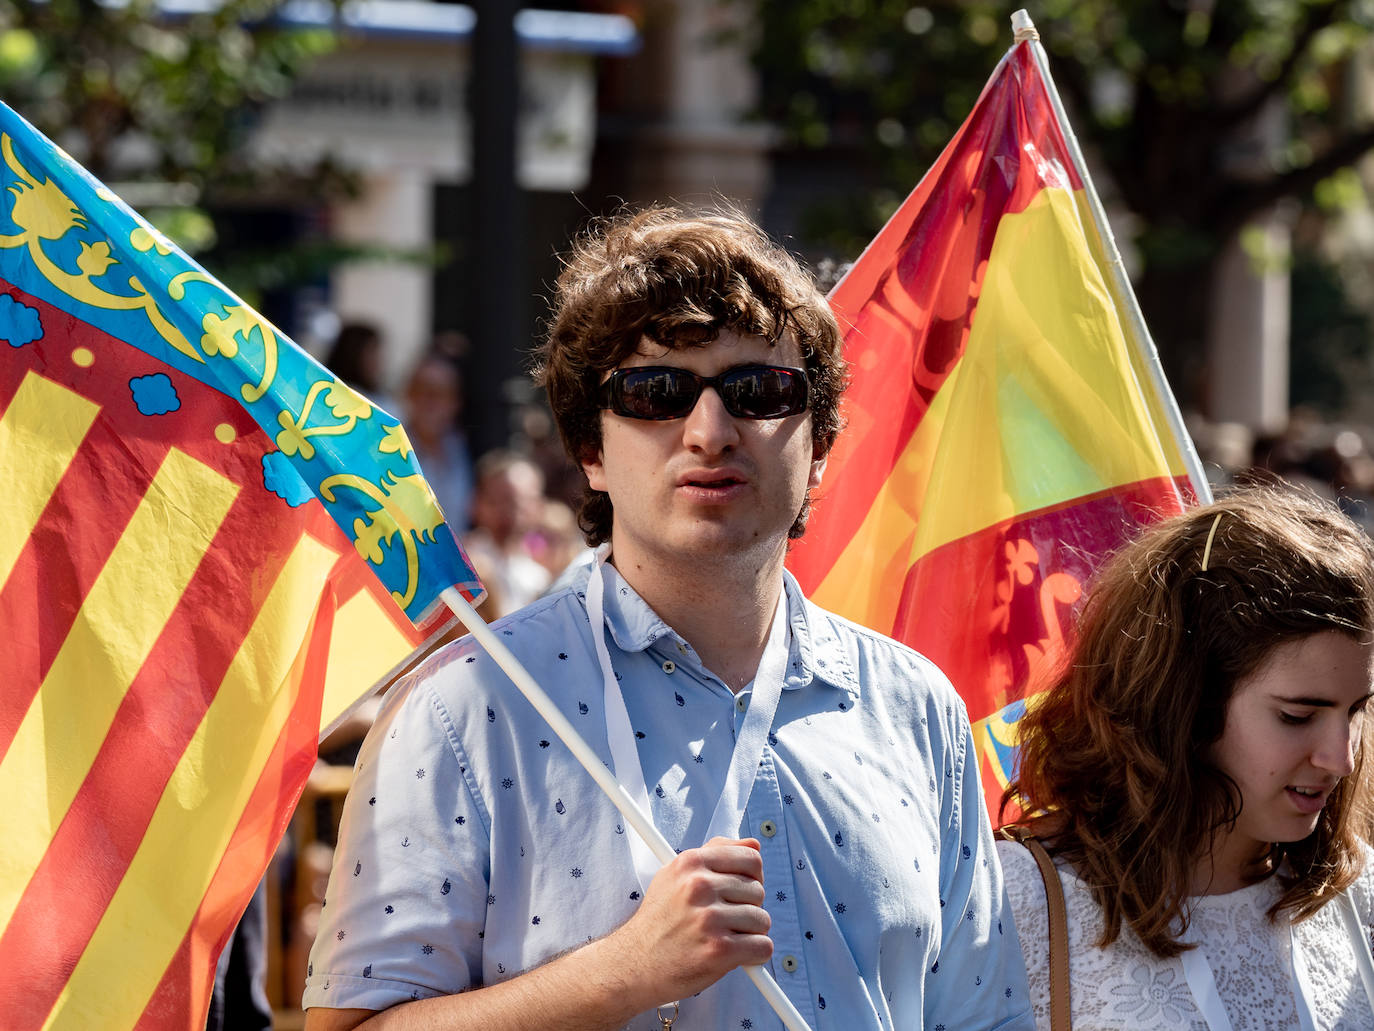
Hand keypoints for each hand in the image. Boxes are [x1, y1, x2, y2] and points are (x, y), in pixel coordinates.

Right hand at [606, 837, 772, 1007]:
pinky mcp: (719, 950)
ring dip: (750, 934)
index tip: (741, 891)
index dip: (752, 876)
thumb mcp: (676, 875)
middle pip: (758, 890)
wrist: (633, 965)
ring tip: (726, 938)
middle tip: (725, 920)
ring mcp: (709, 918)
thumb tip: (755, 845)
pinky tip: (735, 956)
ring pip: (762, 920)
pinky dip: (755, 956)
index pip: (751, 859)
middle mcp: (699, 886)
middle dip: (748, 908)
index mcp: (691, 862)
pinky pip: (763, 946)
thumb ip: (716, 853)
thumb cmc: (659, 921)